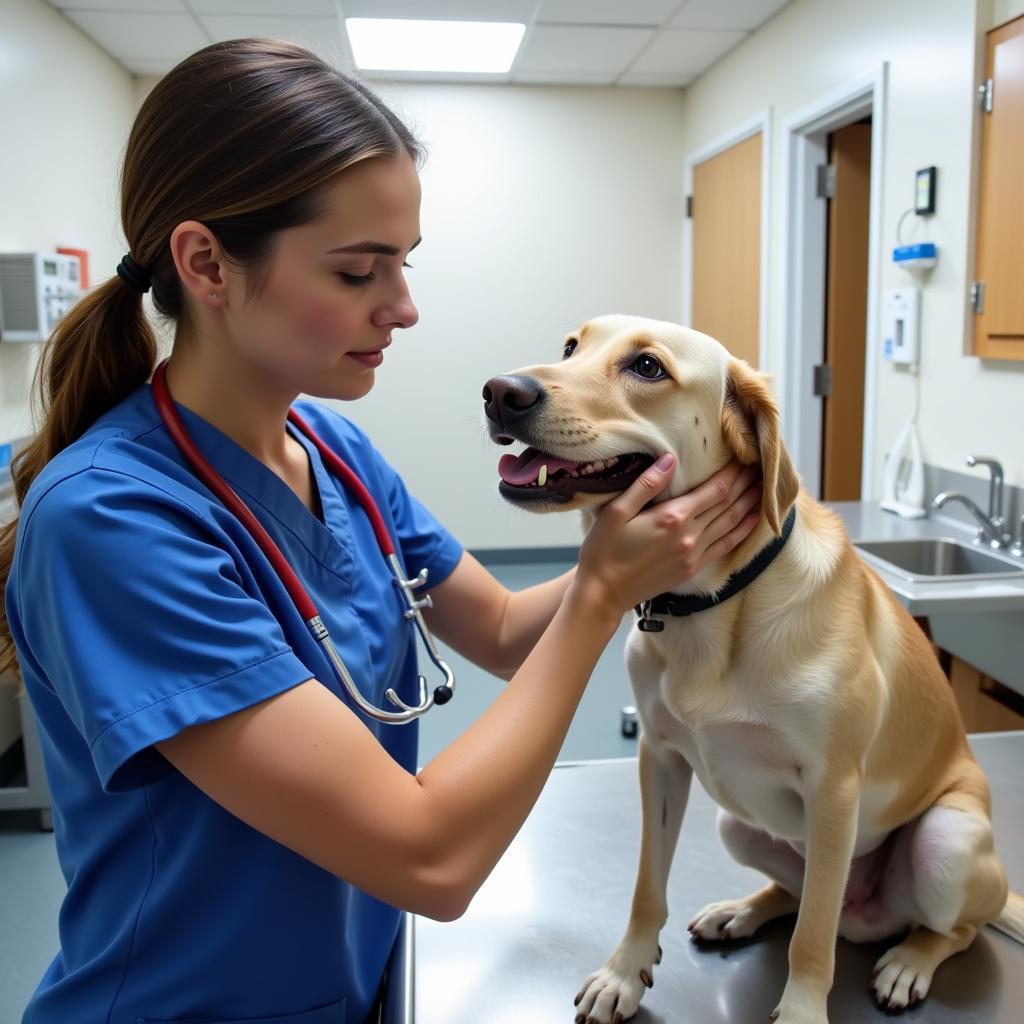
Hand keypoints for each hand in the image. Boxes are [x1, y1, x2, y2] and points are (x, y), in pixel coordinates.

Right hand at [572, 454, 761, 618]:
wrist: (603, 594)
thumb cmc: (603, 550)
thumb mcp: (616, 511)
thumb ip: (646, 485)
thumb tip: (671, 459)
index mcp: (672, 517)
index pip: (715, 490)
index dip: (734, 472)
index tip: (745, 456)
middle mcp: (689, 536)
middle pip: (728, 504)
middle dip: (746, 484)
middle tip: (762, 466)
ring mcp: (694, 554)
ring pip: (732, 524)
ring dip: (750, 504)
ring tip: (764, 487)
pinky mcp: (692, 569)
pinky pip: (726, 546)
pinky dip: (743, 531)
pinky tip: (753, 520)